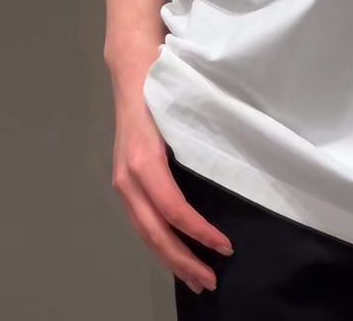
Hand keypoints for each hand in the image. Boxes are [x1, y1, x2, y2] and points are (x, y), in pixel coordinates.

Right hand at [111, 96, 232, 295]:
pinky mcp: (124, 182)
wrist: (131, 70)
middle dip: (182, 260)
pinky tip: (175, 253)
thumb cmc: (163, 86)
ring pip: (144, 232)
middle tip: (210, 281)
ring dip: (170, 259)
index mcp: (144, 161)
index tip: (224, 246)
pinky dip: (159, 242)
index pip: (172, 209)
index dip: (198, 232)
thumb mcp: (182, 109)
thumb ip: (198, 139)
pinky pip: (141, 221)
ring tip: (196, 278)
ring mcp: (122, 181)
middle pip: (154, 231)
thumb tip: (230, 167)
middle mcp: (128, 177)